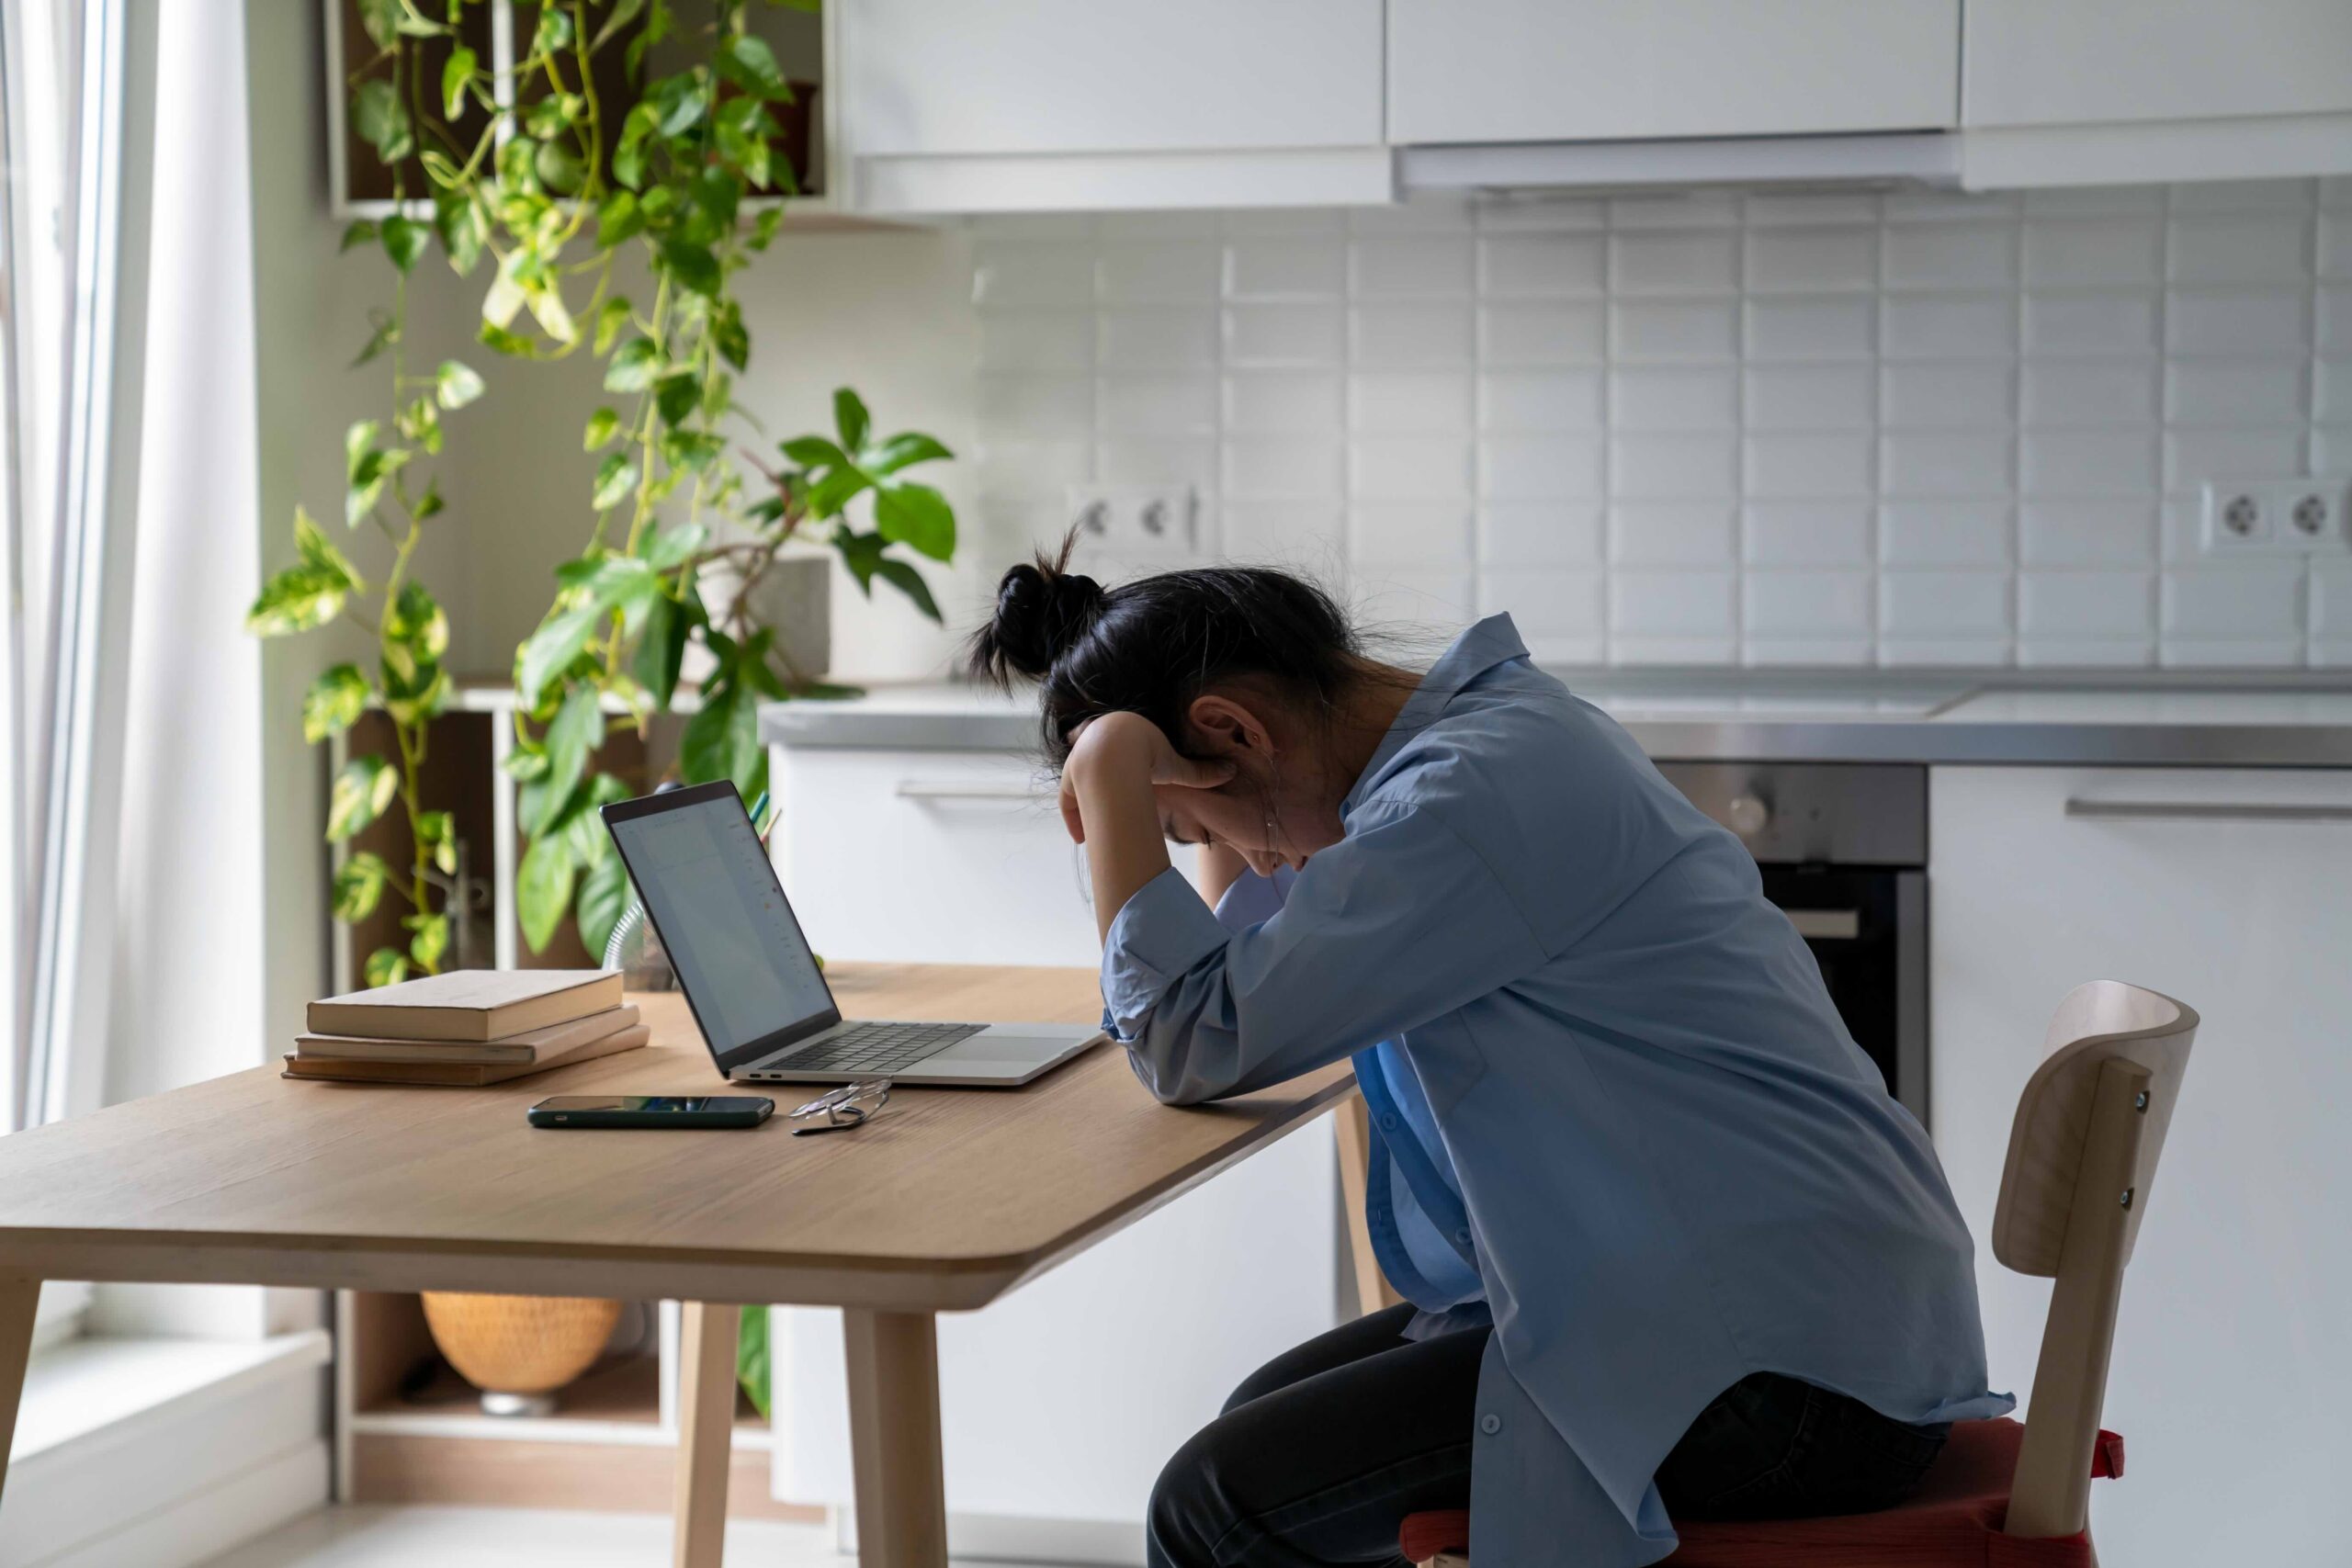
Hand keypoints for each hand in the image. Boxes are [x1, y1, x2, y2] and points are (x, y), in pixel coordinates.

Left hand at [1059, 712, 1233, 843]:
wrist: (1118, 752)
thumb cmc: (1150, 754)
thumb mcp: (1177, 767)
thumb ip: (1200, 772)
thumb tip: (1231, 771)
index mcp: (1119, 730)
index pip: (1115, 744)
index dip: (1120, 761)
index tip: (1123, 777)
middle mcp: (1093, 741)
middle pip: (1091, 760)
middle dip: (1095, 779)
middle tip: (1104, 798)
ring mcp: (1077, 759)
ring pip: (1077, 782)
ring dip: (1083, 802)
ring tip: (1093, 826)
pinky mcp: (1068, 778)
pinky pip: (1069, 801)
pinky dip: (1074, 818)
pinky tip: (1081, 836)